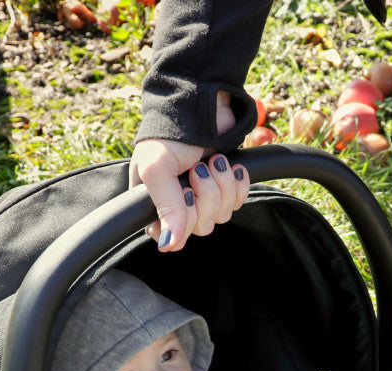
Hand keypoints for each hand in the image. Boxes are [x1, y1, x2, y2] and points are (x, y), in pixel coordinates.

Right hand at [129, 93, 249, 251]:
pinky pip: (238, 202)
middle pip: (201, 228)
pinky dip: (238, 184)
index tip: (184, 193)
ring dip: (222, 186)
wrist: (203, 104)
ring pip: (221, 216)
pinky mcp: (225, 187)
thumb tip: (168, 246)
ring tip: (214, 161)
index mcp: (154, 203)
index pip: (173, 237)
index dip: (184, 219)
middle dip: (206, 197)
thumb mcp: (157, 169)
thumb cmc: (169, 134)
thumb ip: (165, 207)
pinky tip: (232, 165)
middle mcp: (178, 204)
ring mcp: (203, 197)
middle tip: (198, 169)